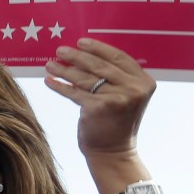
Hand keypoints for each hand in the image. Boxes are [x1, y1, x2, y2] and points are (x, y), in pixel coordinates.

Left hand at [43, 38, 154, 160]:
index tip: (81, 42)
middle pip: (100, 65)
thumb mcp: (125, 96)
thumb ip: (115, 77)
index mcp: (144, 81)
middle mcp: (134, 88)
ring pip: (85, 78)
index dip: (98, 48)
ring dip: (64, 70)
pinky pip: (74, 92)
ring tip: (50, 64)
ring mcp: (117, 98)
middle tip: (60, 50)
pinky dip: (60, 86)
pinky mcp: (99, 107)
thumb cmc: (115, 122)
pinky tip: (49, 81)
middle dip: (77, 56)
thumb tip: (85, 54)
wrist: (113, 152)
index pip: (118, 57)